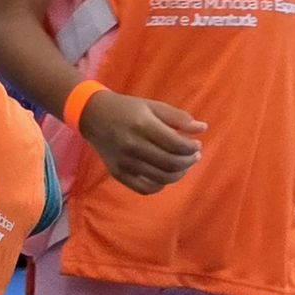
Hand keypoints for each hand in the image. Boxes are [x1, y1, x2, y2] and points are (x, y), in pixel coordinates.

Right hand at [78, 91, 205, 194]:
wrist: (92, 115)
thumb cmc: (126, 108)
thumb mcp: (152, 106)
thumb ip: (178, 117)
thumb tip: (202, 129)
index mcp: (142, 125)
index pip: (176, 145)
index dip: (191, 148)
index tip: (196, 145)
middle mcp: (133, 146)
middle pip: (171, 163)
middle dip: (188, 161)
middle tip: (193, 156)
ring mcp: (125, 162)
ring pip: (162, 178)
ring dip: (179, 174)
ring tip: (182, 165)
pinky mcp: (118, 173)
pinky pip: (145, 188)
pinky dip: (160, 184)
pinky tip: (164, 174)